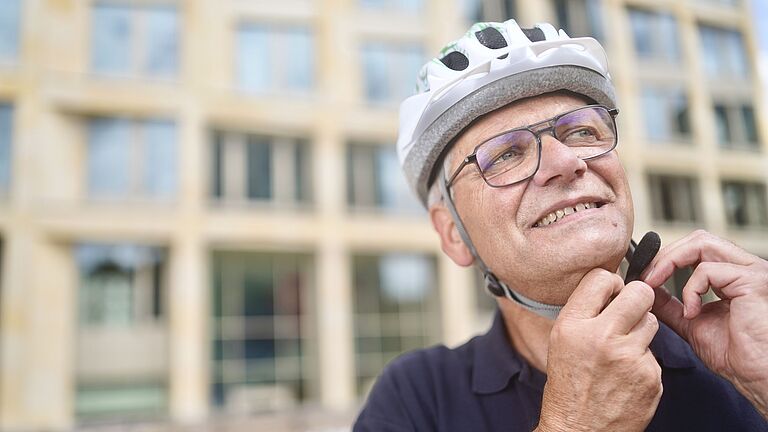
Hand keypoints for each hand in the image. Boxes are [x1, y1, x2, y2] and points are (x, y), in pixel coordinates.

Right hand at [537, 268, 661, 431]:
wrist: (579, 430)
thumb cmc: (568, 385)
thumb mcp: (560, 340)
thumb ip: (584, 311)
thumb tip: (613, 286)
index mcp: (573, 325)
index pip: (602, 278)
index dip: (610, 283)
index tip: (610, 293)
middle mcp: (601, 337)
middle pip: (639, 293)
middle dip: (637, 298)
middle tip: (629, 310)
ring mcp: (630, 358)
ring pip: (652, 322)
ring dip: (640, 330)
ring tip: (622, 349)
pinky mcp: (651, 377)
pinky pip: (655, 353)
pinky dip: (643, 361)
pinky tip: (627, 375)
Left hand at [643, 230, 767, 417]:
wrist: (757, 375)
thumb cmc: (736, 355)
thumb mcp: (691, 322)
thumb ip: (671, 304)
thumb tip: (647, 289)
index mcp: (733, 276)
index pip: (696, 249)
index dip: (666, 258)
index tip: (644, 276)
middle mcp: (744, 268)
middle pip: (697, 239)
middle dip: (665, 256)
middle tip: (646, 277)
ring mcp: (751, 271)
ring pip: (702, 243)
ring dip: (670, 262)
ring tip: (656, 285)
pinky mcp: (751, 280)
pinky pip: (707, 270)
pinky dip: (690, 290)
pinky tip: (692, 313)